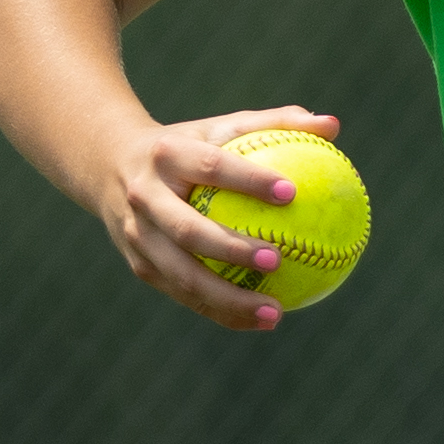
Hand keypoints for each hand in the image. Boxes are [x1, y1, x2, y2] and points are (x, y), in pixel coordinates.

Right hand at [90, 104, 343, 332]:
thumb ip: (276, 123)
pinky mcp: (140, 266)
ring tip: (276, 311)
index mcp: (167, 155)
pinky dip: (222, 311)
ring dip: (228, 298)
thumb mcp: (221, 127)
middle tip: (278, 260)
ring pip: (183, 275)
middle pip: (187, 230)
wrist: (110, 166)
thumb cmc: (187, 144)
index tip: (291, 194)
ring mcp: (138, 236)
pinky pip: (185, 295)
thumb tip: (333, 125)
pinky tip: (261, 319)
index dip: (249, 180)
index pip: (210, 166)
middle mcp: (145, 197)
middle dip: (231, 249)